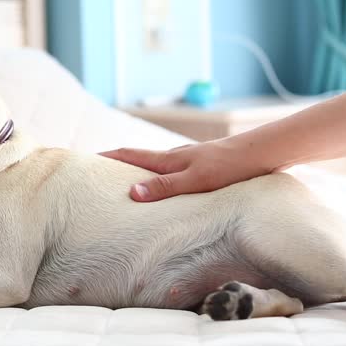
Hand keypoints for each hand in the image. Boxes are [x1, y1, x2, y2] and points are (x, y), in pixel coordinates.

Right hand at [100, 140, 275, 201]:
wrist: (263, 153)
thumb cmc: (231, 167)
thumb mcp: (196, 181)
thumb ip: (165, 187)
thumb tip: (130, 192)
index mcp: (167, 159)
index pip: (127, 155)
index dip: (104, 158)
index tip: (82, 161)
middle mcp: (173, 158)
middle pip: (136, 160)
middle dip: (114, 166)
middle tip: (94, 177)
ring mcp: (187, 161)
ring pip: (153, 167)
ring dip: (136, 174)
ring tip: (123, 188)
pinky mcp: (201, 168)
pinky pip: (170, 174)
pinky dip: (156, 180)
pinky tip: (164, 191)